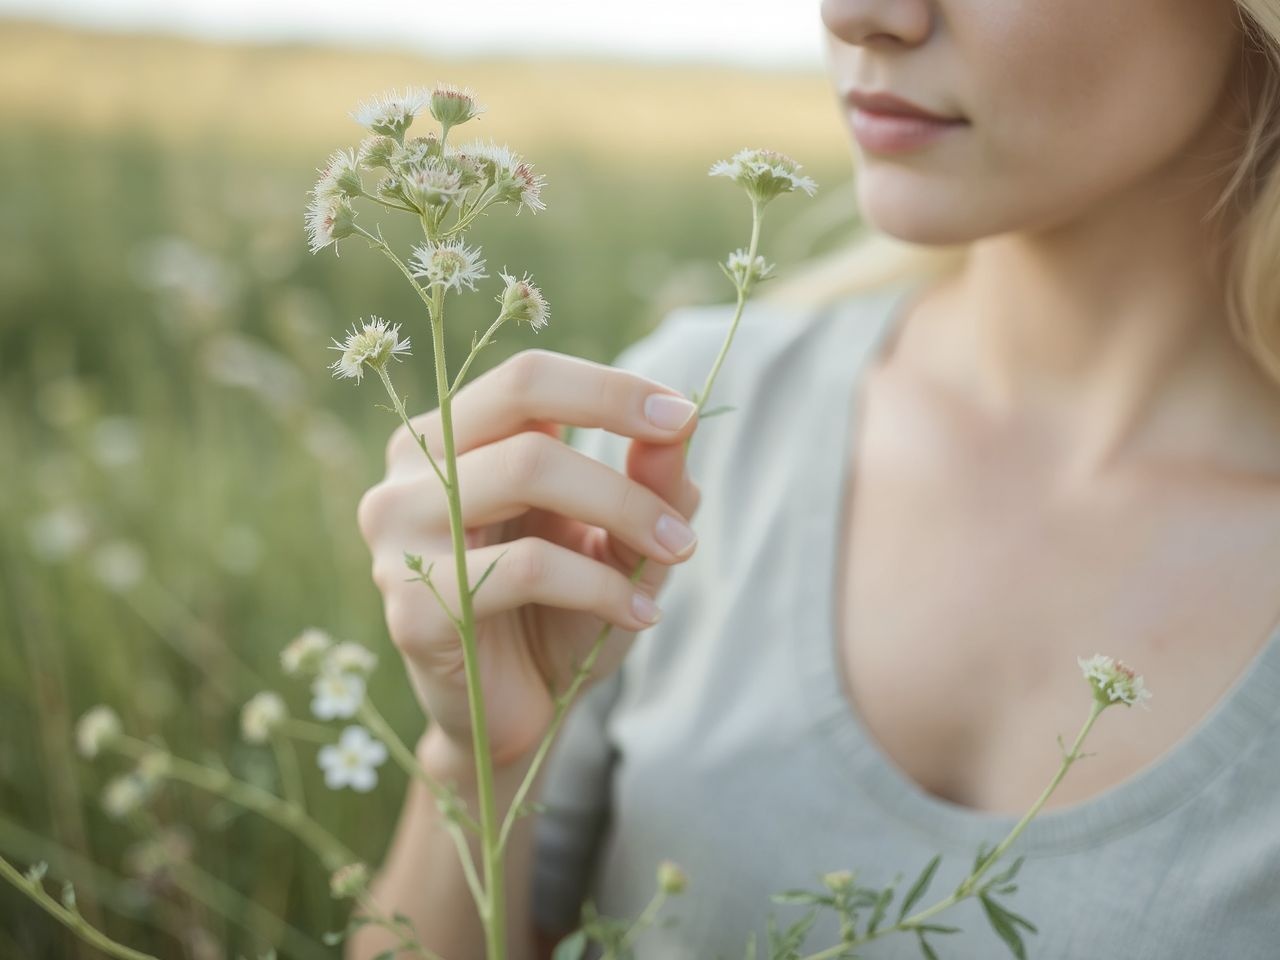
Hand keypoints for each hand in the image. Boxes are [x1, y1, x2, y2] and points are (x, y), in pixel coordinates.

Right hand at [357, 348, 701, 767]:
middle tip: (686, 492)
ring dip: (624, 507)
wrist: (518, 717)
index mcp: (451, 438)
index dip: (609, 387)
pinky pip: (526, 566)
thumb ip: (646, 479)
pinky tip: (640, 614)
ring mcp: (399, 535)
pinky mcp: (412, 605)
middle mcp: (410, 471)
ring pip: (525, 470)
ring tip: (676, 551)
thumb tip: (680, 425)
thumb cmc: (562, 613)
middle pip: (522, 404)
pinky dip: (601, 585)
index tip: (682, 415)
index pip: (526, 376)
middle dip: (622, 436)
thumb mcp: (615, 537)